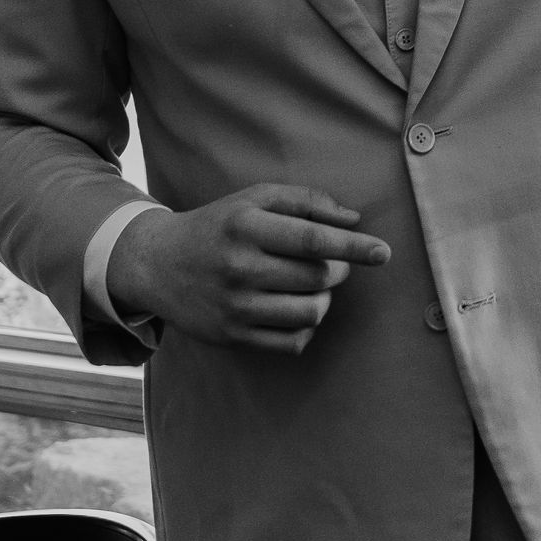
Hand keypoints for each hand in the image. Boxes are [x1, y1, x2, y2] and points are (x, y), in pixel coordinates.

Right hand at [105, 185, 390, 354]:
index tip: (384, 253)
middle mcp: (239, 267)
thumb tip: (354, 220)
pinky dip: (307, 328)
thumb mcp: (254, 198)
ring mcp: (234, 306)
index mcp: (246, 226)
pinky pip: (291, 342)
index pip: (312, 239)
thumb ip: (306, 201)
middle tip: (332, 263)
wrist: (157, 263)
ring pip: (310, 312)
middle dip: (339, 270)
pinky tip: (298, 310)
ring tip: (315, 287)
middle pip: (317, 277)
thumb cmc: (219, 225)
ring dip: (325, 300)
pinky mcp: (231, 336)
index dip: (353, 246)